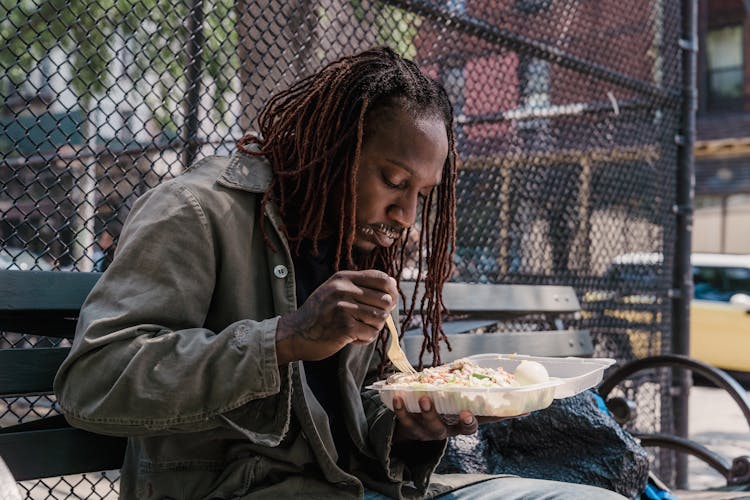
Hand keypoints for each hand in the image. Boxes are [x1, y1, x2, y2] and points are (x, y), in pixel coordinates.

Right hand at [275, 269, 397, 363]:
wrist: (294, 333)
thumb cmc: (319, 313)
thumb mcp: (335, 290)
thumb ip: (361, 285)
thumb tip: (393, 282)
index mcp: (343, 278)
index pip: (382, 279)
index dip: (392, 291)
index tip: (390, 302)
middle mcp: (343, 289)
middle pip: (385, 300)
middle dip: (382, 313)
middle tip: (368, 321)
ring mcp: (343, 308)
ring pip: (380, 318)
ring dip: (373, 328)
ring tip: (358, 329)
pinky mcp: (344, 327)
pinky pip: (370, 333)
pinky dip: (364, 339)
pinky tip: (351, 338)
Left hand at [391, 396, 521, 441]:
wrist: (408, 425)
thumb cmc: (439, 406)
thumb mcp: (455, 399)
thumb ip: (472, 388)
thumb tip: (504, 378)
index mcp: (464, 421)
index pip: (486, 419)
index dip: (499, 417)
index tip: (513, 412)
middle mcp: (450, 429)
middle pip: (460, 429)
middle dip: (465, 422)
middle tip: (464, 412)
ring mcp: (430, 431)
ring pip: (431, 425)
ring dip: (429, 411)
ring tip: (424, 398)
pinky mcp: (411, 427)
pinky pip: (405, 420)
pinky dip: (400, 408)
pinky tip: (397, 397)